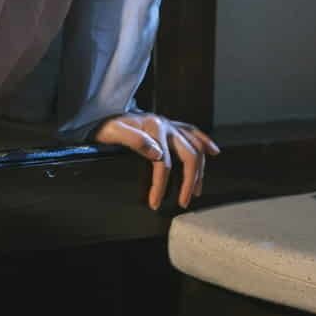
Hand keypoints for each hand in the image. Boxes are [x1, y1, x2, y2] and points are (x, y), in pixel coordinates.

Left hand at [93, 111, 220, 210]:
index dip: (161, 185)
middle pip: (188, 155)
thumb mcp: (113, 133)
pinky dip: (204, 141)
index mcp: (153, 128)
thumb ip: (134, 140)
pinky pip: (193, 132)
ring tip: (196, 191)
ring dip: (199, 170)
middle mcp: (166, 125)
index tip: (155, 203)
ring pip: (195, 147)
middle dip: (188, 181)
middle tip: (184, 202)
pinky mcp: (170, 125)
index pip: (164, 163)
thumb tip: (158, 154)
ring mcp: (170, 124)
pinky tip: (213, 152)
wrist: (102, 112)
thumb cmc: (106, 126)